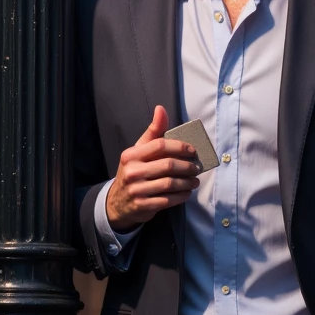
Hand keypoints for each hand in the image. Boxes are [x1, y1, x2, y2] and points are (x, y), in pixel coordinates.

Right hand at [106, 105, 200, 230]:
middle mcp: (132, 172)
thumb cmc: (133, 172)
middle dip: (187, 166)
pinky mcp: (143, 205)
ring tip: (195, 180)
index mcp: (131, 155)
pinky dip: (182, 196)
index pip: (160, 145)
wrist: (117, 203)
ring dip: (187, 182)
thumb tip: (161, 109)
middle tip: (196, 167)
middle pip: (168, 165)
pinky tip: (187, 192)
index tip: (192, 151)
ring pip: (170, 184)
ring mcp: (137, 190)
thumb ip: (152, 132)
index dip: (180, 146)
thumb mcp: (138, 151)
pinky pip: (168, 200)